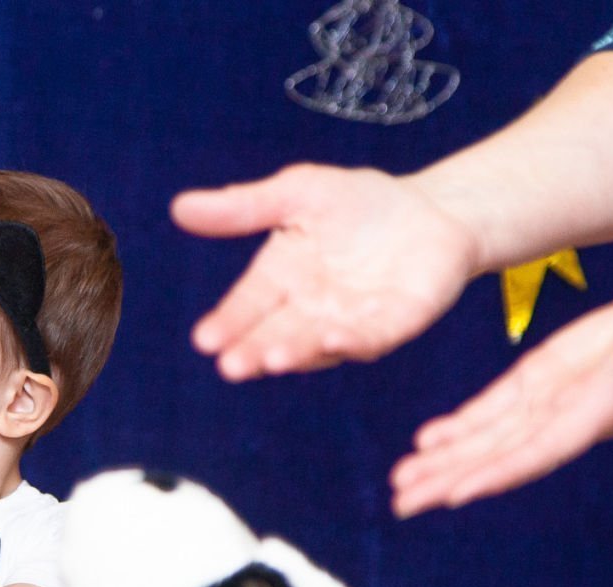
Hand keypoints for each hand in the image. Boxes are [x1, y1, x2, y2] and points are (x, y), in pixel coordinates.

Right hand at [171, 164, 477, 378]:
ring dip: (295, 353)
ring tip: (272, 359)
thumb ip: (243, 207)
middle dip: (253, 352)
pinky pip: (371, 337)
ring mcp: (350, 323)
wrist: (434, 210)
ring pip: (316, 344)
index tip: (205, 341)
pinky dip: (353, 341)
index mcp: (280, 280)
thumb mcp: (297, 194)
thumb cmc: (359, 203)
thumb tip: (178, 207)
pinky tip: (335, 339)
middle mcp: (309, 311)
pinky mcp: (395, 324)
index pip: (246, 307)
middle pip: (274, 335)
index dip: (226, 324)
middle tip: (231, 366)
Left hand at [392, 275, 612, 516]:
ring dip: (442, 461)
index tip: (454, 495)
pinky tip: (426, 442)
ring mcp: (548, 402)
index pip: (539, 451)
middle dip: (449, 481)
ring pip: (486, 439)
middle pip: (499, 457)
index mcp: (597, 411)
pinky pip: (492, 411)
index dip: (497, 473)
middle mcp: (565, 418)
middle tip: (401, 504)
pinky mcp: (538, 380)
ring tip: (400, 481)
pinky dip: (458, 428)